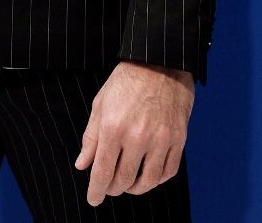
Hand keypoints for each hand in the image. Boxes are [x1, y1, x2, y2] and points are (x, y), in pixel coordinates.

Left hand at [74, 60, 193, 205]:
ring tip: (129, 184)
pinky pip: (168, 171)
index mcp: (114, 127)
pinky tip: (149, 175)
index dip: (96, 191)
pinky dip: (157, 180)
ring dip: (135, 188)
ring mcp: (161, 139)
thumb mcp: (101, 104)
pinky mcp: (179, 138)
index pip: (102, 172)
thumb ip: (91, 137)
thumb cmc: (128, 80)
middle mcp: (137, 136)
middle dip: (113, 189)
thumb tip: (83, 164)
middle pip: (124, 180)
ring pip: (147, 181)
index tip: (94, 199)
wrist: (161, 61)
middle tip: (109, 187)